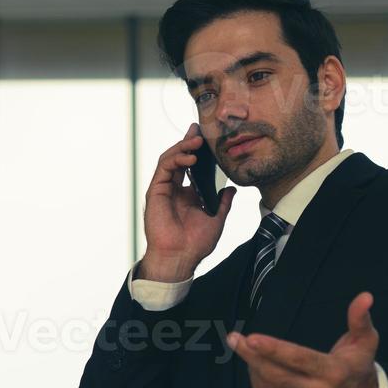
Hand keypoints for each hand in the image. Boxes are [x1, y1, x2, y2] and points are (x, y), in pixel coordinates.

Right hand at [140, 122, 236, 282]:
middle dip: (188, 142)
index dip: (197, 150)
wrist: (180, 257)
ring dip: (183, 147)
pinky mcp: (156, 191)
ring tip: (196, 141)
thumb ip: (223, 202)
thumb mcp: (216, 219)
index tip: (205, 136)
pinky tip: (190, 158)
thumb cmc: (195, 243)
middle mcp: (174, 189)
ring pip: (169, 159)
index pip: (191, 166)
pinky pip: (163, 168)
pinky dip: (176, 159)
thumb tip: (232, 189)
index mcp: (187, 194)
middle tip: (199, 130)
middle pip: (179, 158)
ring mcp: (164, 189)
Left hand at [226, 291, 379, 387]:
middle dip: (251, 354)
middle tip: (234, 338)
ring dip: (251, 363)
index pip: (299, 359)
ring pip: (268, 385)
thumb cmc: (359, 366)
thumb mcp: (366, 341)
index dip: (274, 349)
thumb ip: (360, 318)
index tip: (252, 338)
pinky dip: (256, 376)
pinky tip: (253, 360)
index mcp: (335, 373)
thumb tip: (365, 296)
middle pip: (276, 374)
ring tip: (241, 344)